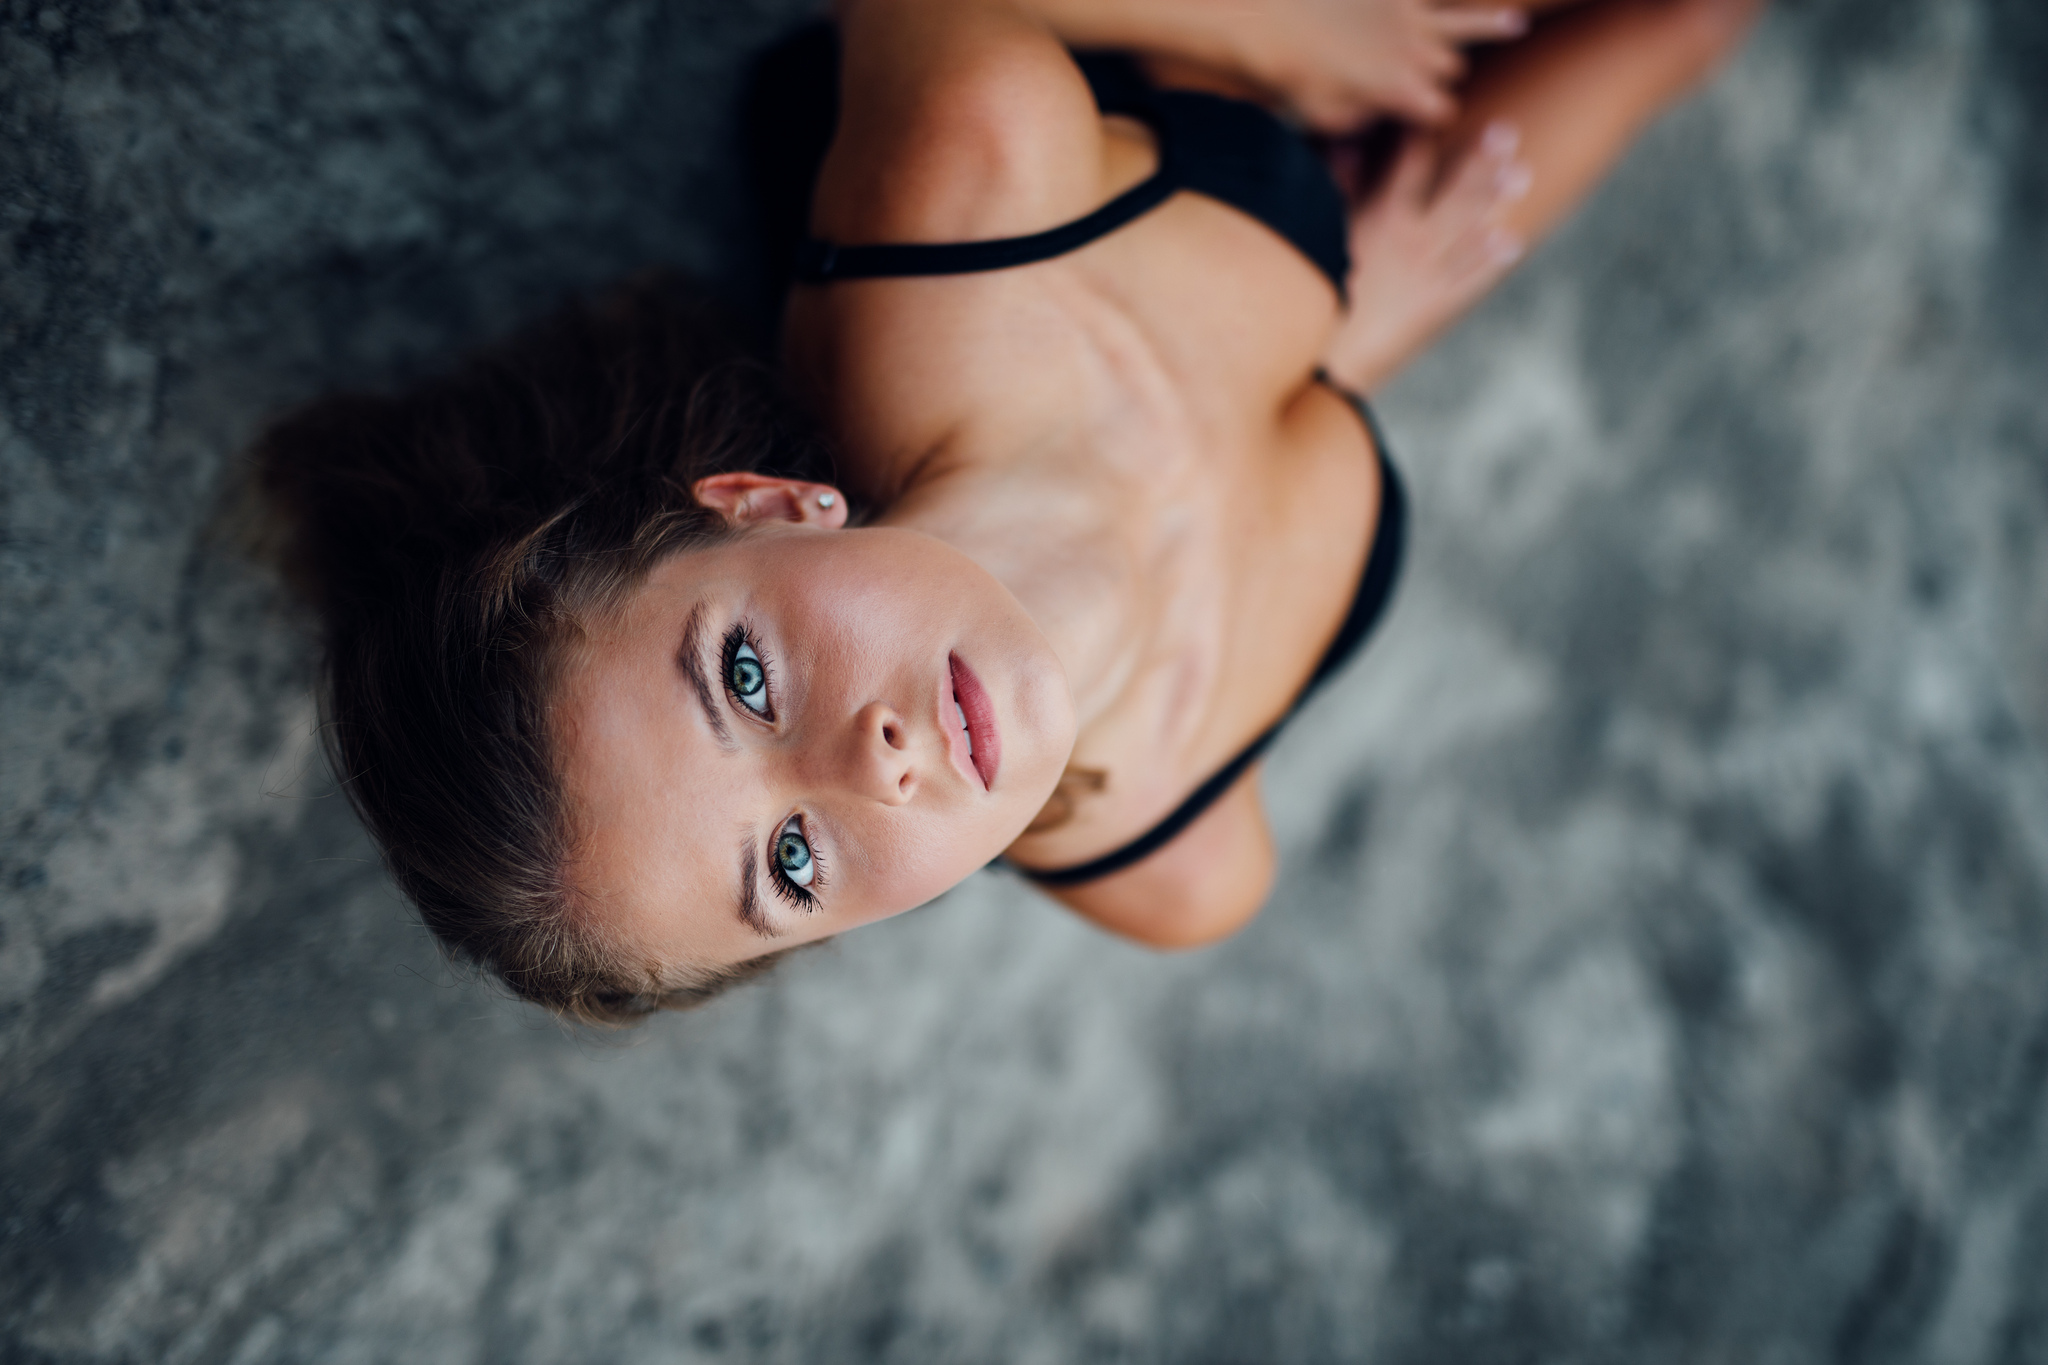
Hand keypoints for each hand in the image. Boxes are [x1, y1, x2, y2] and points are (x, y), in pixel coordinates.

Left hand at [1242, 1, 1529, 130]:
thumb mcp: (1324, 119)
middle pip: (1449, 68)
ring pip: (1463, 25)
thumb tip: (1376, 114)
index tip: (1427, 120)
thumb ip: (1361, 121)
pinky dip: (1456, 1)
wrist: (1274, 20)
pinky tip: (1494, 4)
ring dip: (1491, 25)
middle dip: (1441, 74)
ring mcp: (1411, 18)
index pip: (1441, 110)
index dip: (1436, 116)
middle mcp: (1417, 55)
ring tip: (1518, 23)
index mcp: (1403, 93)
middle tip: (1423, 76)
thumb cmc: (1292, 76)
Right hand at [1321, 121, 1531, 391]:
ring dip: (1496, 201)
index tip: (1444, 112)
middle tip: (1506, 132)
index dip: (1428, 134)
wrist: (1320, 353)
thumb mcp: (1318, 231)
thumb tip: (1349, 145)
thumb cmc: (1309, 288)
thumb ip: (1337, 186)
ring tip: (1522, 174)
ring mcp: (1427, 272)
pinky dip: (1490, 262)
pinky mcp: (1431, 306)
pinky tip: (1512, 241)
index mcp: (1381, 215)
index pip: (1412, 163)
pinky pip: (1468, 281)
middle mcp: (1412, 238)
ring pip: (1470, 230)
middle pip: (1454, 190)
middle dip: (1481, 160)